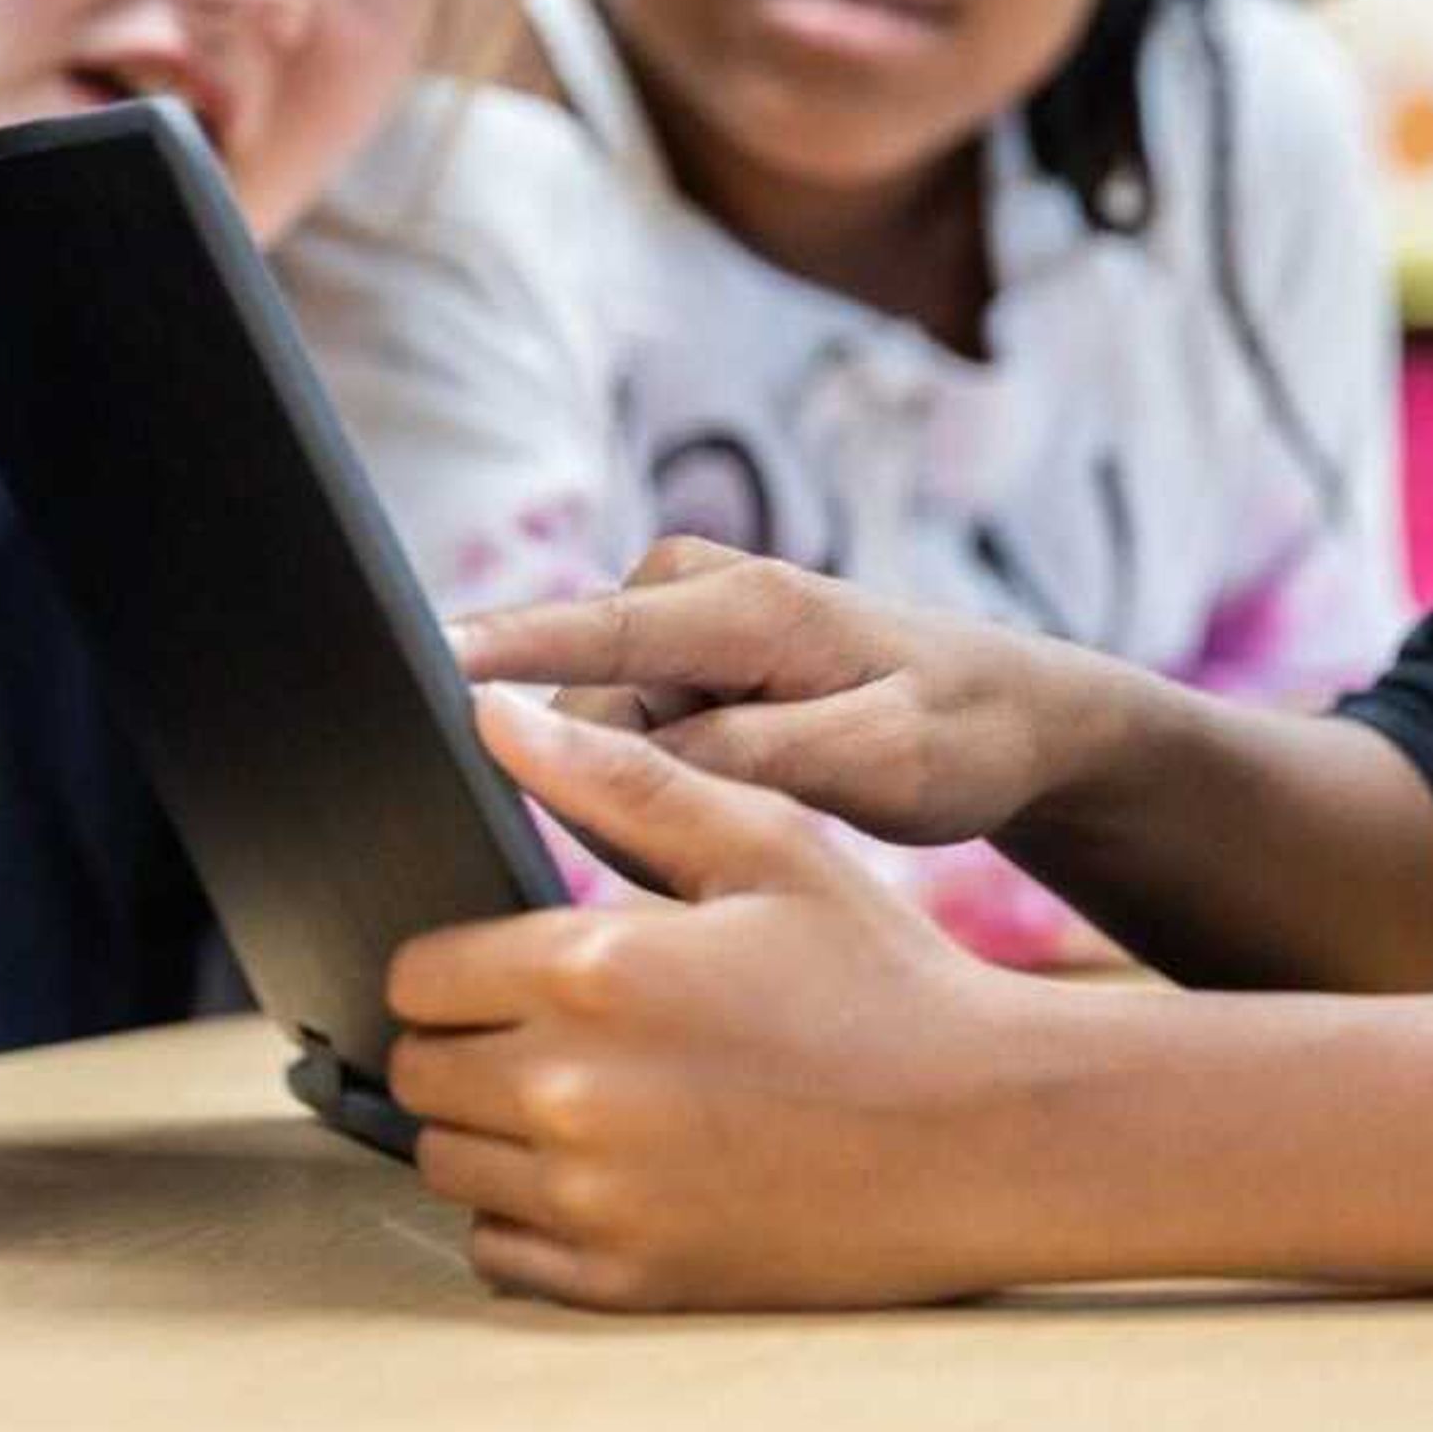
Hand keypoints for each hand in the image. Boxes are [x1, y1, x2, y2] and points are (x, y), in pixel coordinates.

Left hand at [388, 691, 1057, 1309]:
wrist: (987, 1131)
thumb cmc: (884, 976)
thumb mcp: (769, 846)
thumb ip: (619, 781)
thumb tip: (493, 711)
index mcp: (595, 971)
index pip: (417, 974)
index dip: (460, 959)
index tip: (518, 961)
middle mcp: (573, 1092)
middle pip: (418, 1071)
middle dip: (468, 1038)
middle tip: (558, 1024)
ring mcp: (595, 1199)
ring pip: (446, 1162)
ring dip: (491, 1127)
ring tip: (588, 1092)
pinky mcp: (625, 1281)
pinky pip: (498, 1250)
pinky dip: (528, 1214)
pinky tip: (609, 1170)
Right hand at [449, 541, 1109, 851]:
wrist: (1013, 714)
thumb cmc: (961, 734)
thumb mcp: (878, 762)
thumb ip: (751, 757)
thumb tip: (625, 760)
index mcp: (747, 605)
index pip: (591, 629)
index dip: (499, 652)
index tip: (419, 664)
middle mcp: (694, 591)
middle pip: (582, 709)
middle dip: (616, 786)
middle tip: (728, 840)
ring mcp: (681, 622)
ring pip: (595, 730)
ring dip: (643, 791)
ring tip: (762, 814)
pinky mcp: (678, 659)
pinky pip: (621, 732)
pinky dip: (656, 780)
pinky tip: (733, 806)